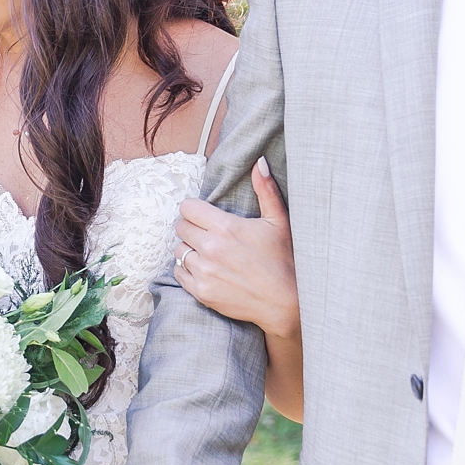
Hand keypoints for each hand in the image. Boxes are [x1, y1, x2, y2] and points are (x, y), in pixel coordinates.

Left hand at [173, 158, 298, 339]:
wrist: (285, 302)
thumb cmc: (284, 260)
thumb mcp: (278, 222)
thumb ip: (266, 190)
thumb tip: (259, 162)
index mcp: (226, 227)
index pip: (187, 208)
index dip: (195, 210)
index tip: (205, 216)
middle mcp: (211, 248)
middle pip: (181, 228)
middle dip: (193, 228)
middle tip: (209, 235)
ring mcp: (204, 272)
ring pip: (178, 250)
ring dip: (190, 250)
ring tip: (208, 253)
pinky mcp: (201, 292)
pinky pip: (179, 273)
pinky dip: (187, 270)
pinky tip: (205, 270)